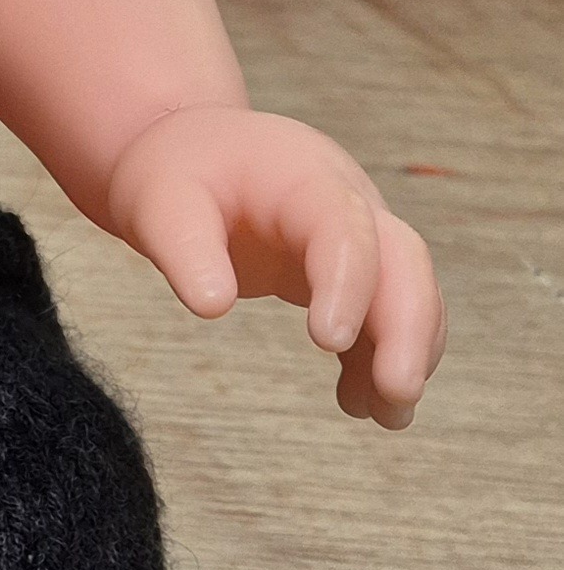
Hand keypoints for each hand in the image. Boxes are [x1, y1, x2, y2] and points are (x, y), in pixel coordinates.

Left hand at [102, 104, 445, 428]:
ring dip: (406, 352)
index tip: (328, 340)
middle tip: (397, 392)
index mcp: (303, 174)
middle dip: (409, 327)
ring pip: (408, 293)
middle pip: (403, 261)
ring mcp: (357, 238)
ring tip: (386, 416)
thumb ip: (185, 248)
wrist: (192, 153)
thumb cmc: (177, 172)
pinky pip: (385, 317)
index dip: (348, 281)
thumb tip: (213, 307)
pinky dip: (380, 360)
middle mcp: (347, 203)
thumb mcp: (161, 200)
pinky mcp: (350, 274)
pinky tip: (361, 404)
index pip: (344, 226)